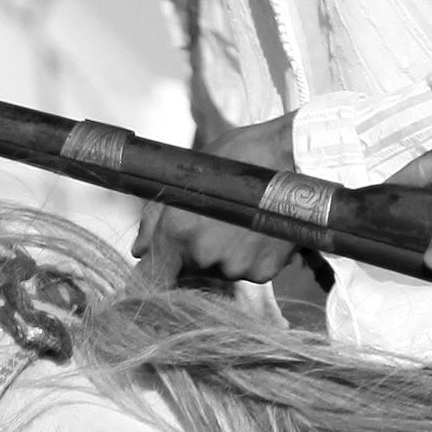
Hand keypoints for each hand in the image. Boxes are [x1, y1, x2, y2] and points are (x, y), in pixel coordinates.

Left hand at [136, 115, 310, 288]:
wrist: (291, 156)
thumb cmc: (237, 158)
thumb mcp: (188, 176)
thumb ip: (156, 219)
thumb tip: (139, 250)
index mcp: (177, 232)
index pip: (155, 275)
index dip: (160, 271)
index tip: (167, 264)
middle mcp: (203, 255)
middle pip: (190, 270)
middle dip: (197, 252)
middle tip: (217, 222)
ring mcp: (235, 266)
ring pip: (222, 271)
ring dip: (227, 255)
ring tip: (242, 223)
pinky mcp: (264, 272)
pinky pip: (250, 273)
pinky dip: (253, 258)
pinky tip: (260, 232)